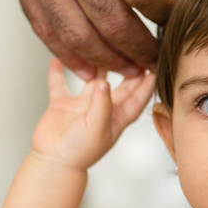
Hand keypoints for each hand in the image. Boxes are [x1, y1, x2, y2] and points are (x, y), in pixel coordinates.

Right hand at [0, 0, 207, 77]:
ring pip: (78, 33)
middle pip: (113, 21)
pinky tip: (85, 65)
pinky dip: (66, 52)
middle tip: (158, 63)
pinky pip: (44, 25)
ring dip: (106, 60)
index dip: (163, 13)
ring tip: (129, 73)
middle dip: (140, 50)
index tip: (174, 20)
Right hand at [31, 59, 154, 170]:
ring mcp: (82, 106)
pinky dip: (59, 72)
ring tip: (102, 45)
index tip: (154, 63)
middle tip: (134, 48)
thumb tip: (105, 81)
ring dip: (97, 64)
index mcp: (117, 118)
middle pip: (120, 85)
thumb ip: (102, 104)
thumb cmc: (79, 153)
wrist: (53, 163)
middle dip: (129, 68)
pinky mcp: (62, 105)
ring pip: (92, 79)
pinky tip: (58, 58)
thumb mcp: (97, 128)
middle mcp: (102, 109)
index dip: (147, 82)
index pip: (138, 97)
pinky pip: (60, 84)